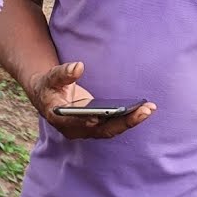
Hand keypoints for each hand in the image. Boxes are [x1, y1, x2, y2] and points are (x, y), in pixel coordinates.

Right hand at [30, 61, 155, 139]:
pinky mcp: (98, 126)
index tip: (97, 116)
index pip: (74, 123)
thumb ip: (63, 73)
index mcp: (58, 119)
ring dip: (131, 120)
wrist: (48, 95)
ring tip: (149, 108)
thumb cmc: (48, 85)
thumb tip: (78, 66)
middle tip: (143, 111)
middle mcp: (75, 129)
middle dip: (123, 122)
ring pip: (111, 129)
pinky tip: (144, 108)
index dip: (85, 121)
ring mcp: (88, 129)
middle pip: (101, 130)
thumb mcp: (50, 77)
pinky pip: (115, 124)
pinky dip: (129, 118)